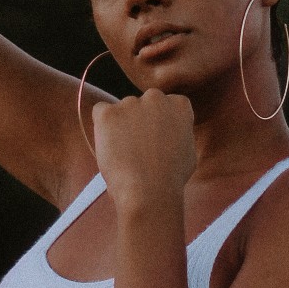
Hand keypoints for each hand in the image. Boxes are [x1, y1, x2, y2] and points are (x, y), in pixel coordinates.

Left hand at [92, 90, 196, 209]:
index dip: (159, 122)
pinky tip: (109, 145)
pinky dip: (102, 127)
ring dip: (121, 125)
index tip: (156, 137)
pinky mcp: (108, 113)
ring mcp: (130, 103)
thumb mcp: (188, 150)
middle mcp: (155, 97)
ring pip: (121, 110)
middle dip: (140, 120)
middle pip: (143, 104)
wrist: (149, 190)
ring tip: (124, 153)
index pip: (167, 104)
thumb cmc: (171, 177)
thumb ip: (178, 133)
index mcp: (178, 104)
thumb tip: (169, 132)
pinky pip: (100, 112)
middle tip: (138, 145)